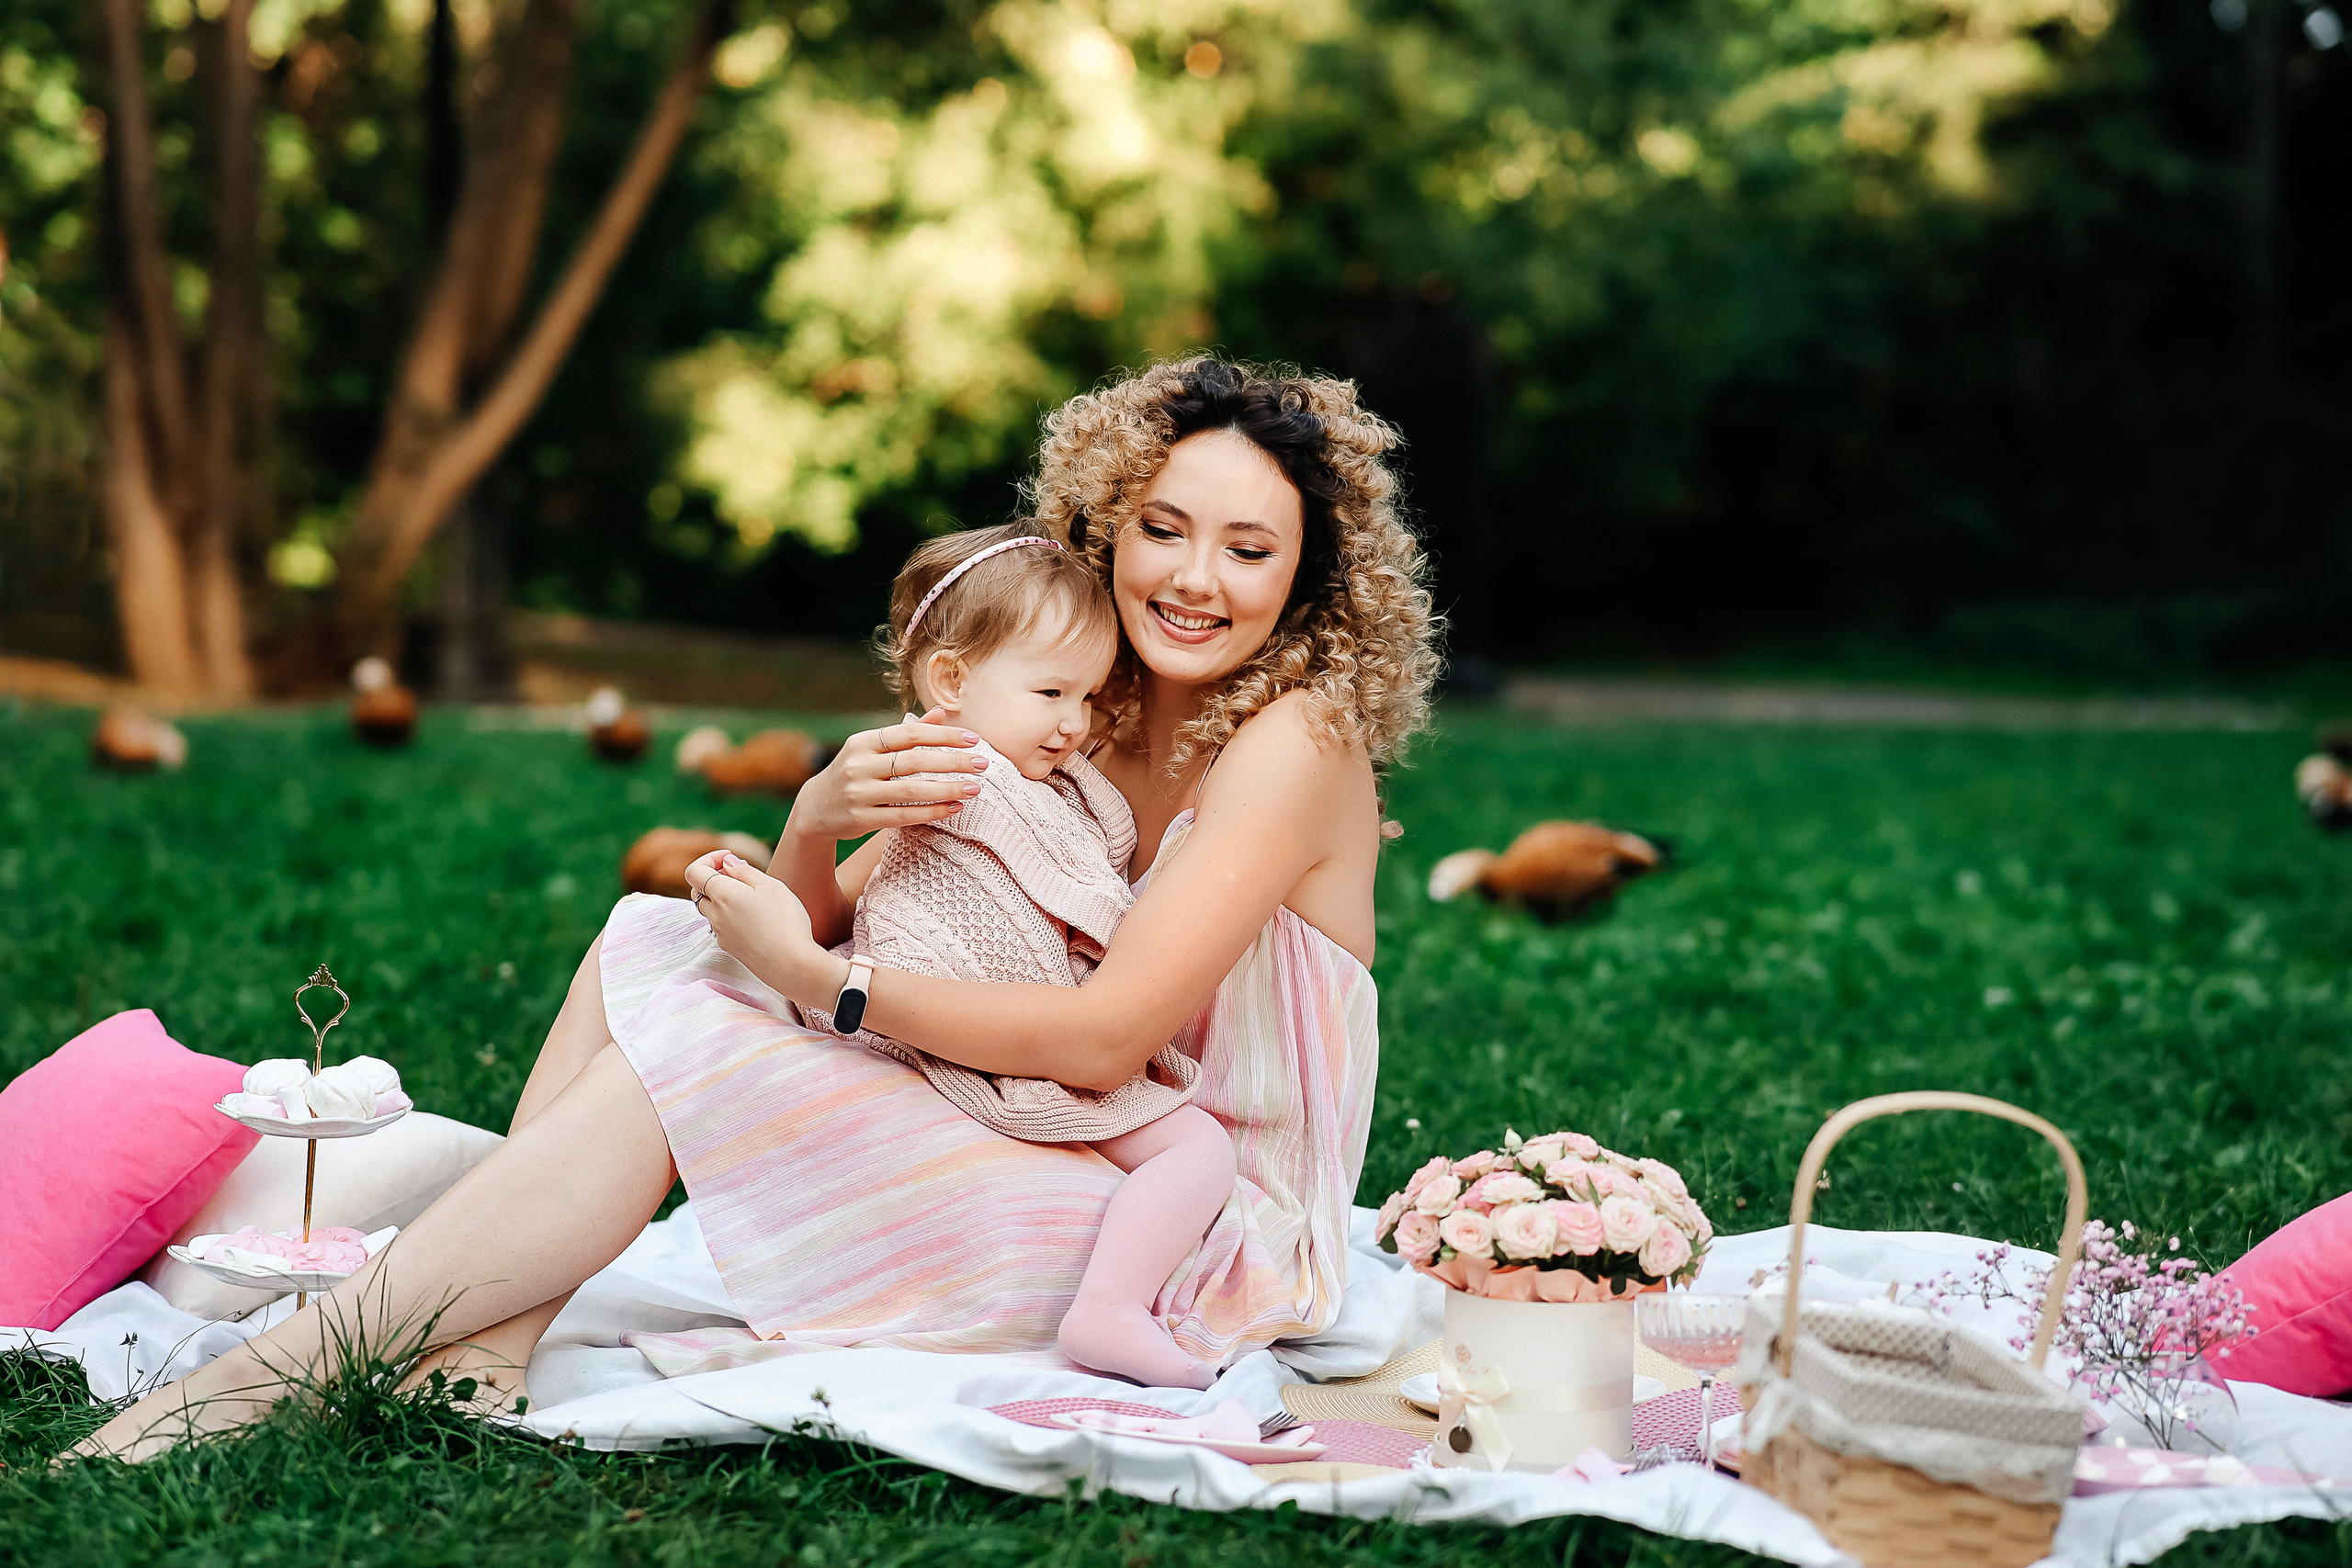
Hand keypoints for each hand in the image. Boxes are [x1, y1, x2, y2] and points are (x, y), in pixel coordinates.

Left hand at [687, 850, 836, 1005]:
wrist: (792, 965)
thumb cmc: (785, 922)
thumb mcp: (771, 886)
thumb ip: (745, 871)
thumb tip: (728, 863)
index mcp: (722, 894)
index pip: (694, 871)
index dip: (709, 858)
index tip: (730, 858)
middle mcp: (715, 914)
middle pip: (698, 890)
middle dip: (714, 877)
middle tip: (741, 876)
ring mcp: (720, 933)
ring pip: (709, 909)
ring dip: (722, 898)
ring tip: (751, 897)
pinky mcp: (730, 948)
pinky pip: (721, 925)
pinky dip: (730, 916)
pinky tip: (756, 919)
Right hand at [782, 707, 986, 842]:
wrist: (814, 809)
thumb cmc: (854, 773)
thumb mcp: (872, 749)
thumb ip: (907, 732)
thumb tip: (940, 712)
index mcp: (864, 741)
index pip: (910, 734)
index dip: (944, 735)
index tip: (974, 739)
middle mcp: (859, 765)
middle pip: (914, 760)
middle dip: (952, 761)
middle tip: (983, 764)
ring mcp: (859, 793)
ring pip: (911, 790)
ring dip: (947, 788)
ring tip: (975, 788)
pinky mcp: (861, 819)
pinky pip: (903, 815)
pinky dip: (932, 811)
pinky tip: (954, 808)